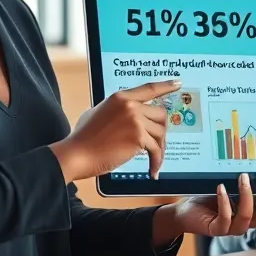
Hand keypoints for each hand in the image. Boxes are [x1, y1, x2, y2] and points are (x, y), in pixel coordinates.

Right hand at [49, 80, 180, 182]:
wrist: (77, 154)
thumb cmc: (83, 138)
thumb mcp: (97, 113)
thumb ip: (116, 110)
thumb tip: (130, 114)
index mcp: (120, 97)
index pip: (149, 88)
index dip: (165, 86)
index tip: (177, 84)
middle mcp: (130, 105)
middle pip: (161, 114)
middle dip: (161, 131)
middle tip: (158, 145)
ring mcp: (135, 120)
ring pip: (161, 133)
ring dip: (160, 149)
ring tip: (155, 160)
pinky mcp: (138, 137)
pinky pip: (156, 149)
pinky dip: (157, 162)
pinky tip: (153, 171)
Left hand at [159, 171, 255, 237]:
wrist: (186, 211)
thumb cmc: (211, 195)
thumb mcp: (234, 184)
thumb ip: (251, 179)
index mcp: (255, 211)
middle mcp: (248, 221)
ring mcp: (232, 227)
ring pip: (248, 217)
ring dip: (248, 196)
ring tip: (243, 176)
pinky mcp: (216, 229)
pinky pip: (225, 219)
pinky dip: (225, 203)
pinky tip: (222, 188)